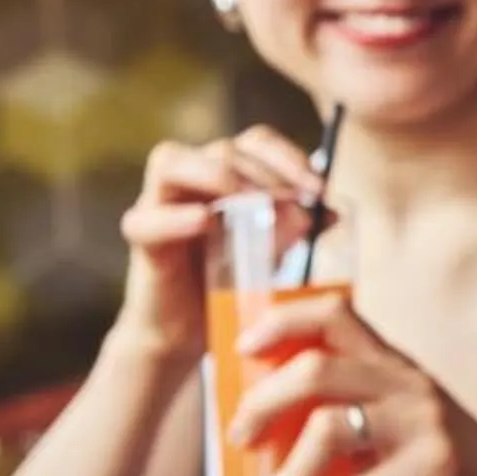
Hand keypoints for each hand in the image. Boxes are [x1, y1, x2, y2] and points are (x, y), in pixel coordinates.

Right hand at [112, 128, 320, 355]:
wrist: (190, 334)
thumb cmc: (230, 282)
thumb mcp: (271, 250)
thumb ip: (297, 225)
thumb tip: (333, 212)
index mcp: (224, 174)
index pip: (256, 141)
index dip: (289, 157)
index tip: (319, 189)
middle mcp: (189, 179)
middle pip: (223, 150)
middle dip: (265, 173)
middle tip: (296, 202)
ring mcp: (158, 206)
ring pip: (170, 161)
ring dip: (218, 176)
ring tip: (253, 203)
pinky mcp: (143, 242)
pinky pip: (145, 220)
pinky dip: (174, 219)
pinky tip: (205, 222)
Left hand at [229, 294, 476, 475]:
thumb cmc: (441, 457)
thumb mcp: (401, 415)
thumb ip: (352, 408)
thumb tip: (267, 432)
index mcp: (393, 362)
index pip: (335, 312)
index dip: (282, 320)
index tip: (242, 347)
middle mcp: (406, 382)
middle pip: (316, 368)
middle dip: (262, 401)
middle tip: (238, 437)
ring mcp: (423, 423)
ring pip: (330, 428)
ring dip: (286, 473)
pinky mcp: (434, 469)